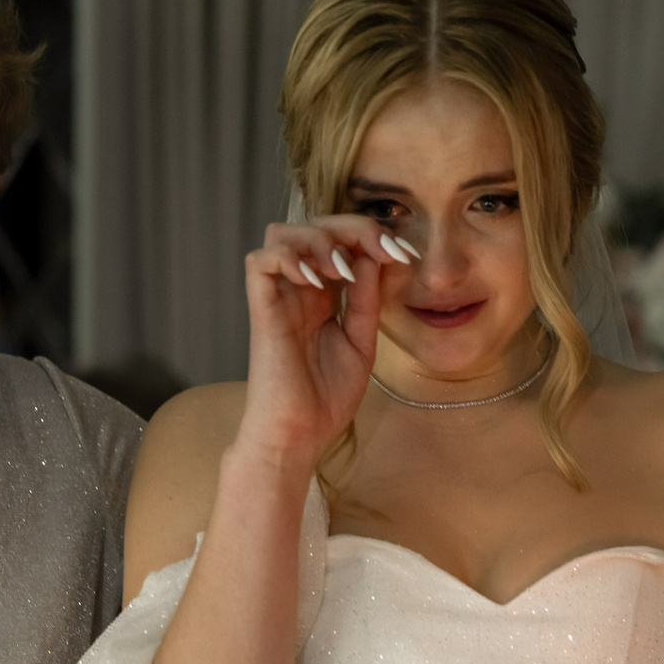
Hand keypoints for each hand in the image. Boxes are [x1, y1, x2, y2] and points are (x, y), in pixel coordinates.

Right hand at [237, 216, 411, 466]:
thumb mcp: (361, 342)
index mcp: (323, 296)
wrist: (299, 436)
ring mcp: (278, 297)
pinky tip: (318, 280)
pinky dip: (289, 257)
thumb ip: (367, 300)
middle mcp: (299, 290)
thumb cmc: (325, 398)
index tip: (403, 254)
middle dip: (352, 229)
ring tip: (343, 268)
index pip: (339, 242)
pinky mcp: (261, 310)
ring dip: (318, 239)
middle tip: (382, 250)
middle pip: (313, 227)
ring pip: (281, 233)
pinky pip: (260, 262)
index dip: (371, 237)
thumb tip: (375, 257)